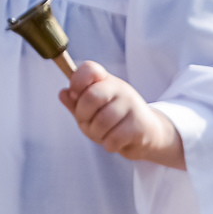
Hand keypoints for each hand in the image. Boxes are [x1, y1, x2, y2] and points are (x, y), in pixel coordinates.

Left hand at [59, 62, 184, 167]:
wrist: (149, 136)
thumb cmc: (115, 122)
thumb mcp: (92, 111)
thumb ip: (76, 103)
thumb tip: (63, 94)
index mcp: (106, 81)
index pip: (90, 69)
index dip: (77, 81)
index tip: (75, 95)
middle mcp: (121, 89)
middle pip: (92, 97)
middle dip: (83, 116)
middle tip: (88, 124)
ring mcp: (133, 105)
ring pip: (103, 121)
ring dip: (97, 134)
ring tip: (103, 136)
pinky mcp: (140, 124)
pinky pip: (115, 136)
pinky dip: (109, 144)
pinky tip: (113, 143)